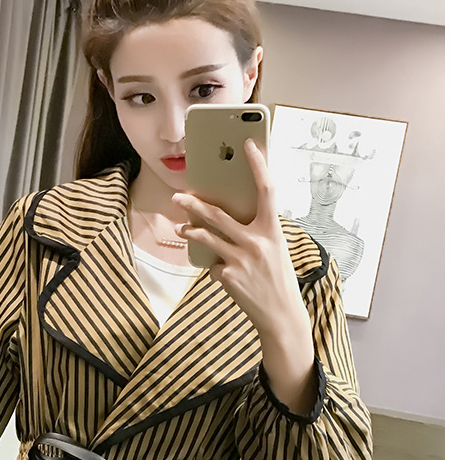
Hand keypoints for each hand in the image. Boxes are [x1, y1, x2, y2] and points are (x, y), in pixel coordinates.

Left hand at [173, 139, 304, 336]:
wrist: (281, 314)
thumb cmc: (278, 278)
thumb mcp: (276, 249)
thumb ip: (257, 231)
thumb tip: (229, 215)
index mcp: (273, 230)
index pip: (267, 190)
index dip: (258, 165)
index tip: (248, 145)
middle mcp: (257, 242)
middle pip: (219, 215)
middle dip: (195, 204)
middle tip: (179, 196)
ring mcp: (240, 259)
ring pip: (206, 238)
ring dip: (190, 231)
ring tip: (181, 227)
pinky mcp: (228, 276)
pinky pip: (213, 265)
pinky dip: (215, 267)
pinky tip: (226, 276)